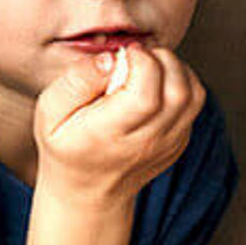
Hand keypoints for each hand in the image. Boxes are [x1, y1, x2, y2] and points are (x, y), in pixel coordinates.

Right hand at [33, 45, 203, 202]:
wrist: (89, 189)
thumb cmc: (67, 144)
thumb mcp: (51, 111)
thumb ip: (76, 80)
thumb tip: (111, 58)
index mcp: (110, 134)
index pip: (145, 95)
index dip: (140, 62)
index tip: (123, 55)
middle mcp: (146, 142)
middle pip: (176, 91)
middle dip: (159, 59)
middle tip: (135, 58)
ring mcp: (168, 144)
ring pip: (193, 94)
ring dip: (174, 68)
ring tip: (147, 68)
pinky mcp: (180, 141)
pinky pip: (194, 102)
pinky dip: (181, 81)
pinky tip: (155, 83)